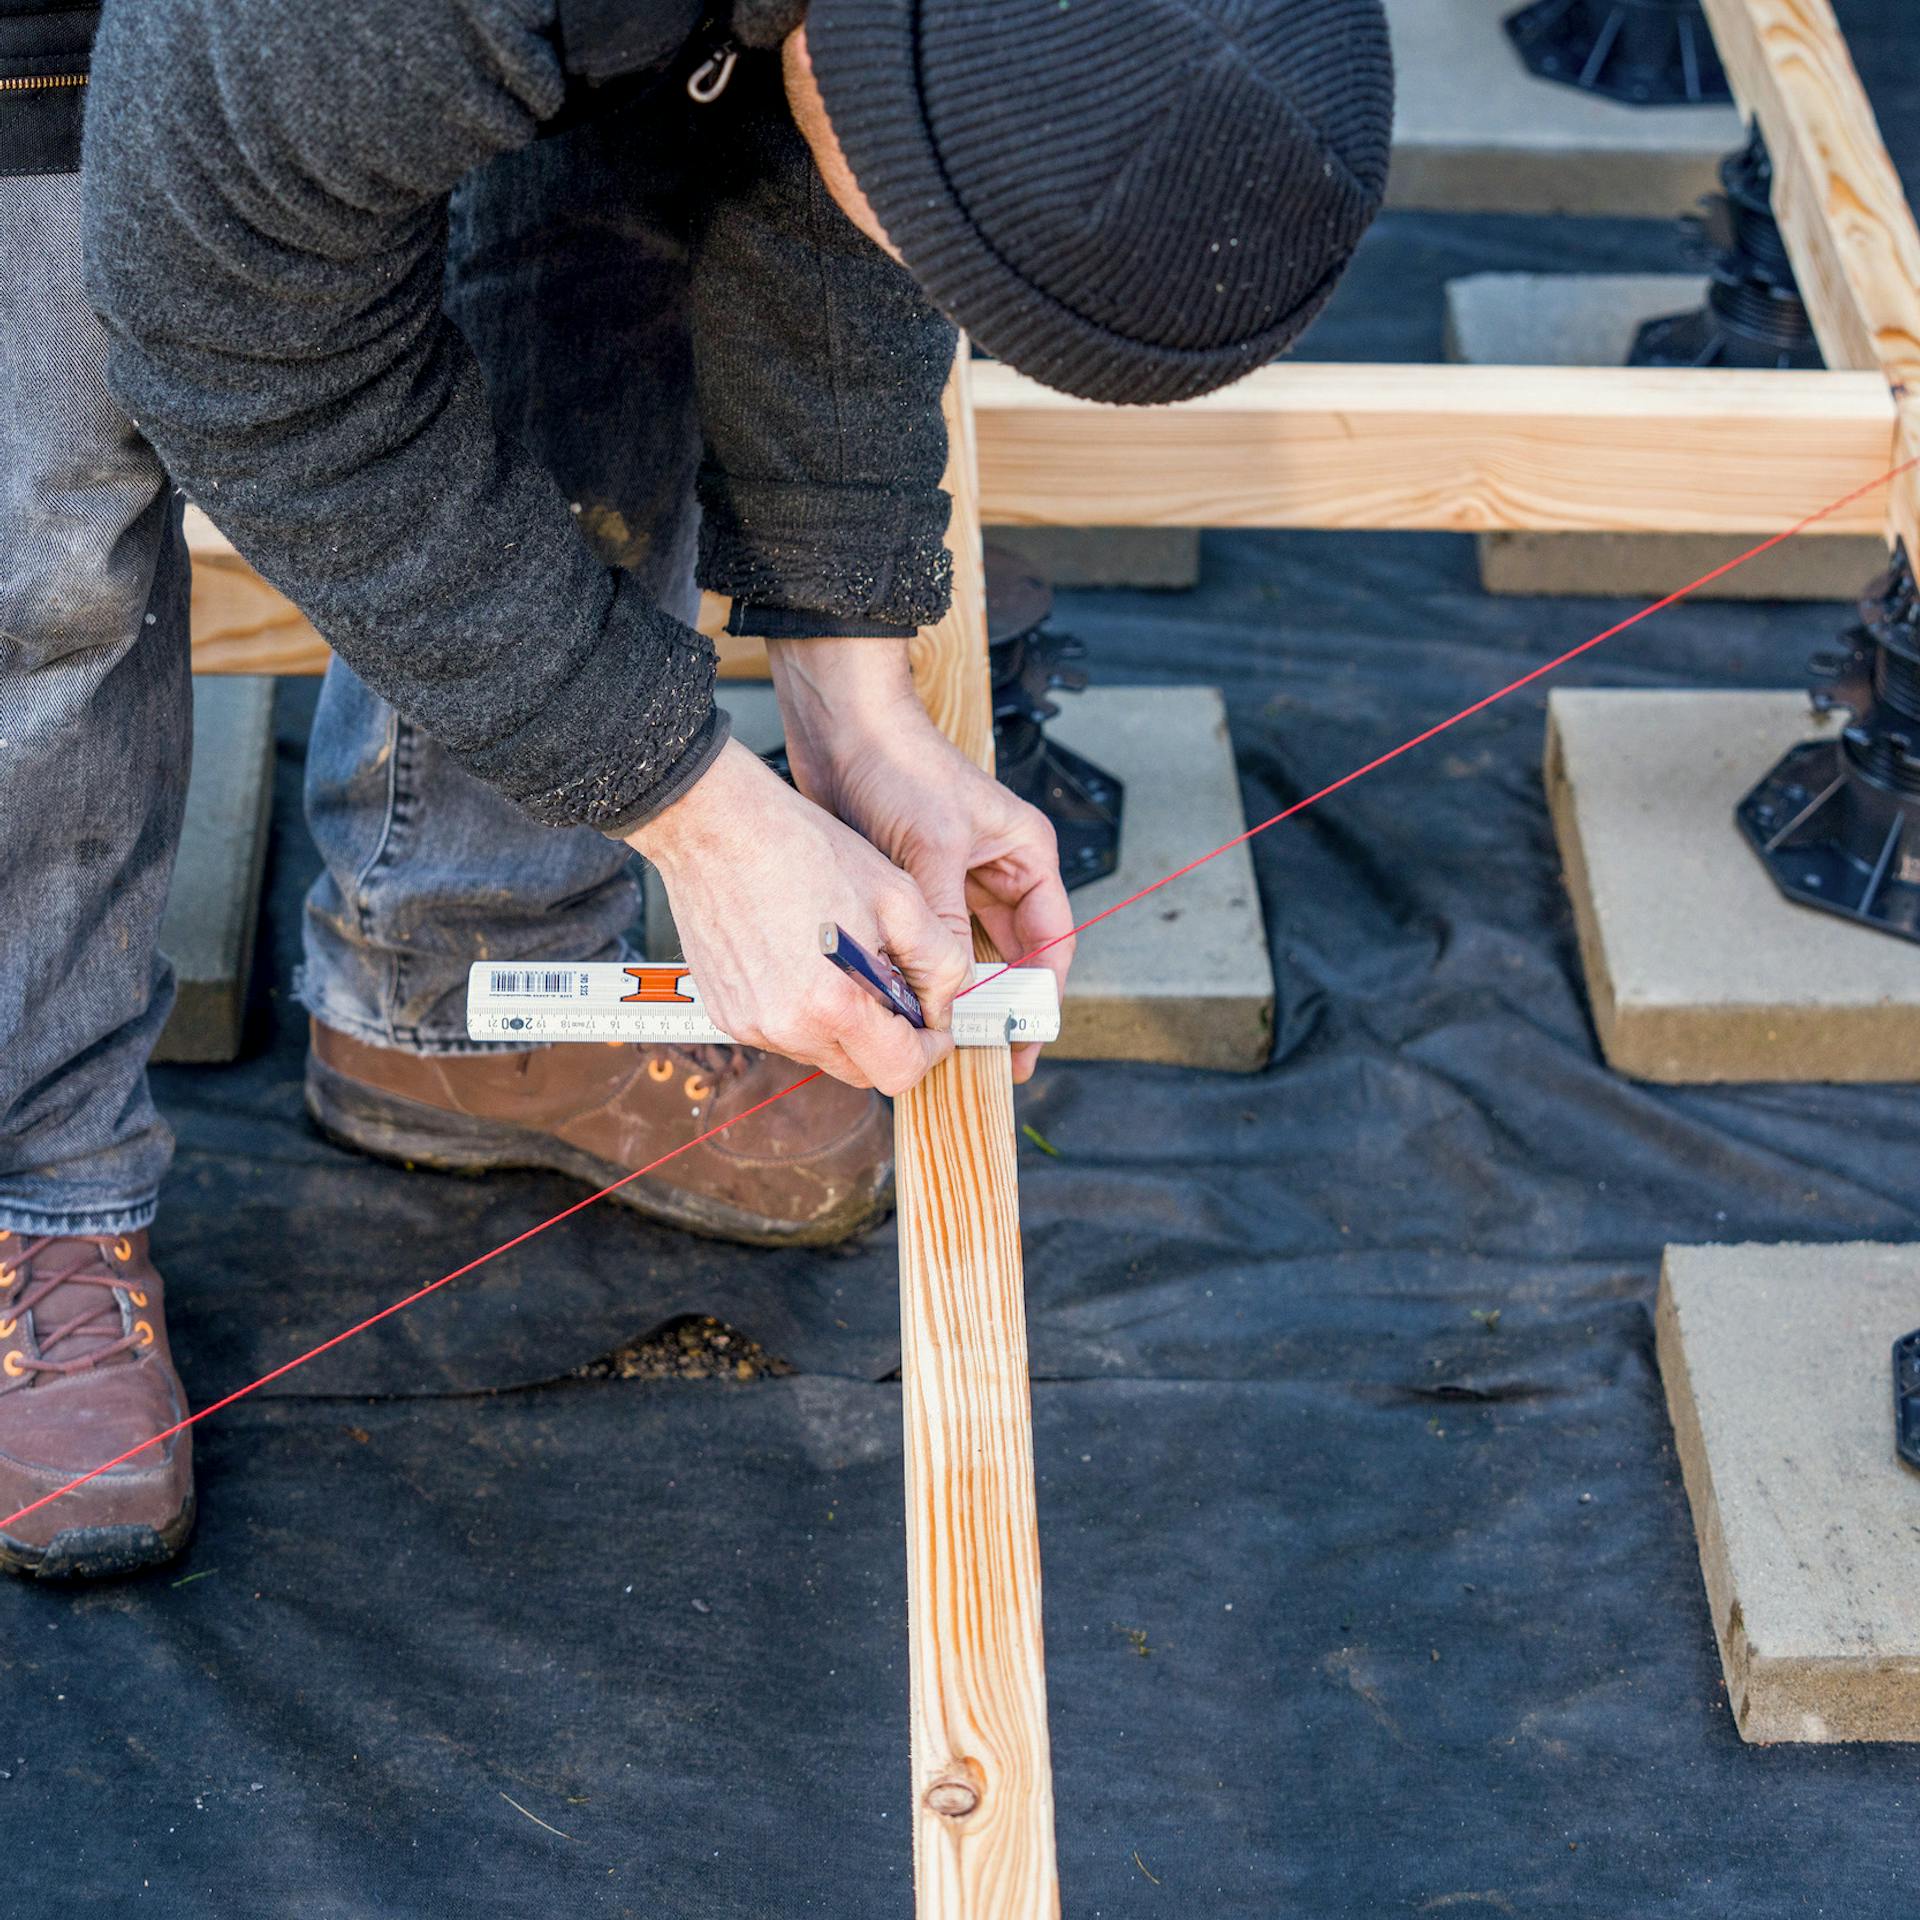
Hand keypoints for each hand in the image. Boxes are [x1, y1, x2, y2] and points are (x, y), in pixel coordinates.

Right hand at [628, 738, 970, 1094]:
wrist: (717, 823)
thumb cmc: (802, 848)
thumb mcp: (898, 896)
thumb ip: (939, 962)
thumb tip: (942, 1005)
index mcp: (833, 1005)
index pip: (900, 1073)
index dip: (930, 1051)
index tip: (935, 1025)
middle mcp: (787, 1027)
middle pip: (862, 1071)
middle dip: (892, 1041)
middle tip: (897, 987)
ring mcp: (750, 1024)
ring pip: (823, 1052)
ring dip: (848, 1025)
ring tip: (848, 962)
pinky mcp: (727, 1012)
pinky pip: (785, 1032)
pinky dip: (808, 1011)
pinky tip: (807, 960)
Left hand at [769, 638, 1075, 1083]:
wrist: (841, 726)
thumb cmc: (899, 765)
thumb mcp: (930, 848)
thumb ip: (946, 920)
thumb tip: (953, 988)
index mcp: (1027, 855)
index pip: (1051, 943)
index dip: (1040, 998)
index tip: (1025, 1044)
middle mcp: (999, 872)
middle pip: (1015, 957)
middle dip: (1000, 1006)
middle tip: (986, 1059)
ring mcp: (958, 881)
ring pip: (970, 956)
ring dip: (960, 994)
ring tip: (948, 1042)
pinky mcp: (917, 886)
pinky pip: (931, 945)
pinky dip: (926, 974)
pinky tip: (914, 1006)